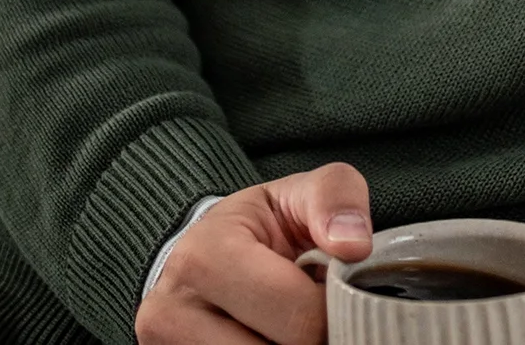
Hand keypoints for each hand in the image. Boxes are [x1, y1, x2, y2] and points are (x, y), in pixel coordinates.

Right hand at [134, 162, 374, 344]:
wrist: (206, 253)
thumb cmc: (258, 227)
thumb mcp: (298, 193)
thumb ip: (335, 198)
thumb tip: (352, 244)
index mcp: (204, 258)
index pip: (300, 318)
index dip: (335, 309)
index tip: (333, 291)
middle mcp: (172, 314)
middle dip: (314, 336)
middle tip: (316, 311)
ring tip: (290, 322)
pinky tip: (271, 337)